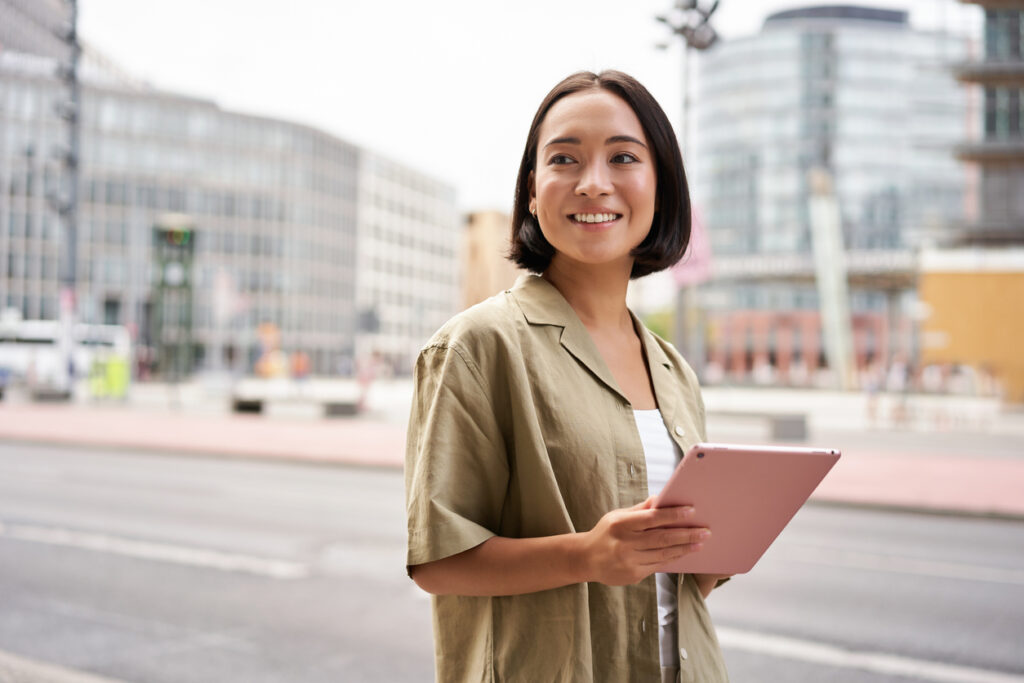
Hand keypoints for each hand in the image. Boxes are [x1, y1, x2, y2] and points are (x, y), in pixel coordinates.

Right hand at [579, 498, 707, 585]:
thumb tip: (661, 499)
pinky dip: (673, 558)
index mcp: (621, 524)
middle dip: (686, 534)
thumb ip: (640, 510)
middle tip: (705, 531)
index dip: (673, 515)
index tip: (691, 511)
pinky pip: (658, 565)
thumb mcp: (617, 516)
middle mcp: (625, 543)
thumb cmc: (605, 533)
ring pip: (663, 554)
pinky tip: (683, 553)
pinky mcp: (633, 575)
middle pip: (662, 538)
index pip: (652, 518)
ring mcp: (629, 561)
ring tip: (700, 543)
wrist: (585, 559)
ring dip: (684, 548)